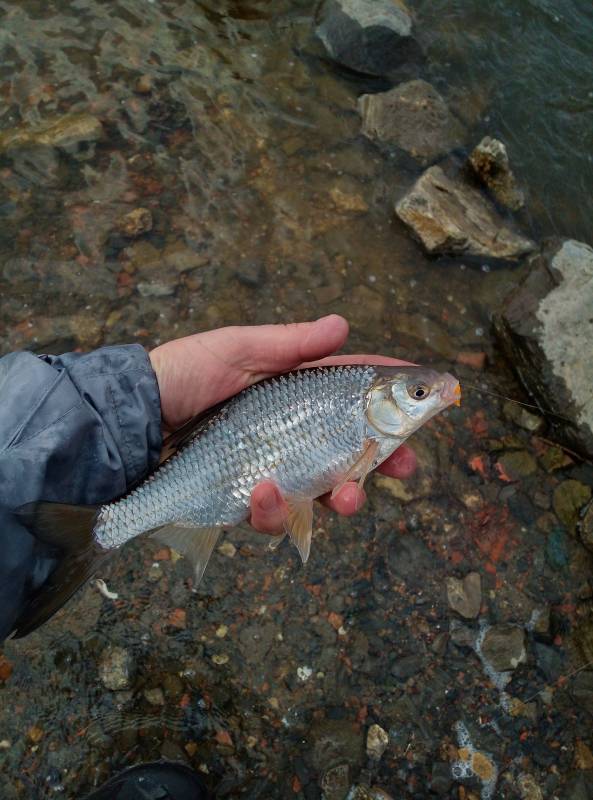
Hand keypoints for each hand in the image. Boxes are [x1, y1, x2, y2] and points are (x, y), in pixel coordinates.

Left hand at [149, 315, 416, 534]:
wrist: (132, 423)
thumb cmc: (184, 374)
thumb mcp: (238, 349)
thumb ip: (290, 344)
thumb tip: (342, 324)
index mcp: (297, 390)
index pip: (357, 392)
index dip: (396, 394)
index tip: (434, 393)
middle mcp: (293, 432)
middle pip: (356, 450)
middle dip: (388, 462)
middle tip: (406, 467)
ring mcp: (275, 469)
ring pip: (327, 493)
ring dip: (345, 498)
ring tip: (345, 496)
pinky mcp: (248, 500)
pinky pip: (277, 515)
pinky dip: (277, 509)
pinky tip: (265, 491)